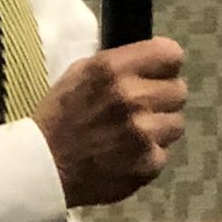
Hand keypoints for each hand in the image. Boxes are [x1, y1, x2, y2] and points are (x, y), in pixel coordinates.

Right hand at [34, 36, 186, 205]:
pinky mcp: (148, 163)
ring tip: (133, 134)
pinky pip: (164, 153)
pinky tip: (127, 156)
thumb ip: (118, 63)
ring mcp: (143, 132)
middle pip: (179, 90)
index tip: (158, 73)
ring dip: (159, 128)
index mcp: (113, 68)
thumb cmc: (59, 116)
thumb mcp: (80, 73)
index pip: (171, 54)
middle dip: (163, 98)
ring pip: (176, 123)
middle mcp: (132, 97)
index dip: (165, 65)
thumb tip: (149, 58)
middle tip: (143, 108)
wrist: (42, 167)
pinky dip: (149, 156)